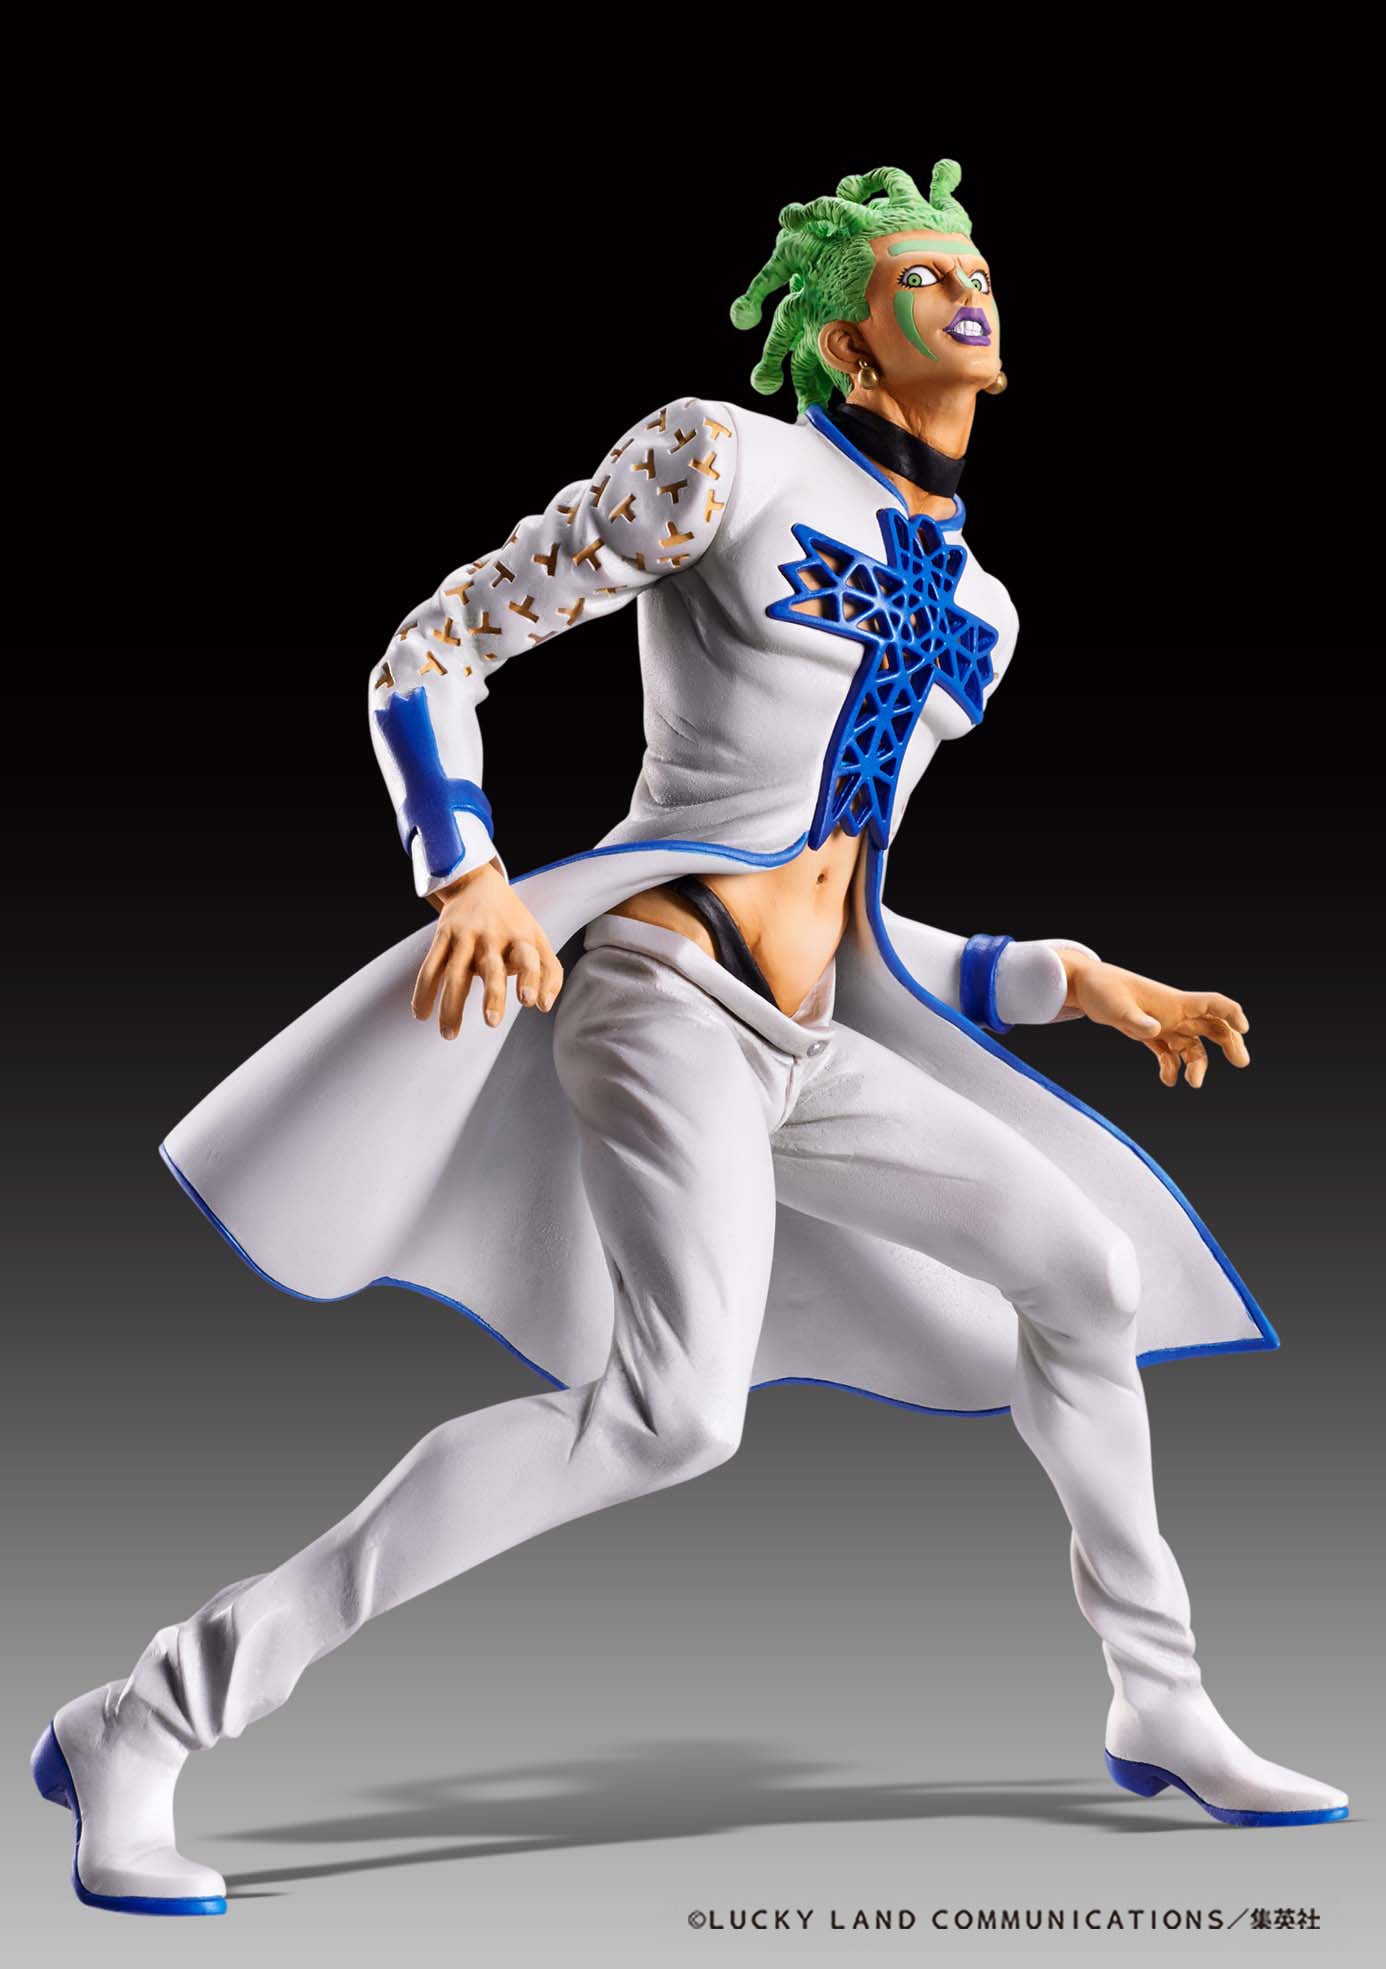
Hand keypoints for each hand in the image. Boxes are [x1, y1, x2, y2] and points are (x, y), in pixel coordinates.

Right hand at [412, 863, 564, 1038]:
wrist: (477, 883)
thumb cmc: (512, 921)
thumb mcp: (537, 938)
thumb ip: (549, 972)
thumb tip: (544, 1006)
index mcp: (520, 938)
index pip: (528, 958)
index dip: (530, 978)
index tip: (529, 1001)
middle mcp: (492, 937)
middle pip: (492, 968)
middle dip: (493, 995)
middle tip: (492, 1021)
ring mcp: (465, 937)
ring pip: (455, 973)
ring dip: (451, 1004)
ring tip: (449, 1033)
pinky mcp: (442, 936)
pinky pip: (430, 966)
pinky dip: (423, 991)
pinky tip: (421, 1014)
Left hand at [1058, 951, 1249, 1089]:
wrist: (1083, 986)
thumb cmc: (1102, 990)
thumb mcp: (1117, 1007)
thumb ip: (1136, 1020)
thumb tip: (1155, 1031)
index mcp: (1174, 1002)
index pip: (1212, 1004)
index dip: (1231, 1014)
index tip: (1243, 1029)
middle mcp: (1174, 1013)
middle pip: (1213, 1027)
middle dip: (1230, 1043)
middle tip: (1240, 1062)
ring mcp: (1163, 1024)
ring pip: (1192, 1045)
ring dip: (1197, 1064)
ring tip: (1192, 1083)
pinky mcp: (1148, 1033)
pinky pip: (1169, 1052)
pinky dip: (1172, 1066)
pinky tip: (1167, 1080)